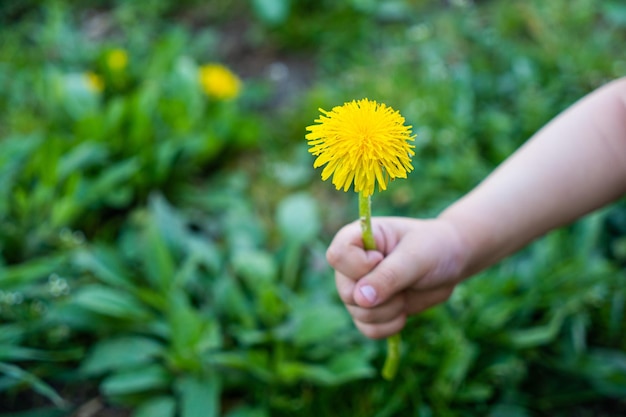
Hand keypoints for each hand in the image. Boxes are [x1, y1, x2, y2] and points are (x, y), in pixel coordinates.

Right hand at [326, 217, 468, 338]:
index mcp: (357, 237)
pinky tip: (403, 311)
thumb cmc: (433, 247)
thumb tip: (360, 298)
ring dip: (388, 311)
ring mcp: (359, 288)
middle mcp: (352, 263)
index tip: (382, 259)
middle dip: (380, 295)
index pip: (337, 255)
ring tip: (406, 293)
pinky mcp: (371, 309)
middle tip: (403, 282)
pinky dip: (389, 325)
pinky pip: (368, 329)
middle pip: (345, 291)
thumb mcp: (415, 257)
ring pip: (358, 313)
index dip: (359, 265)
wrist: (451, 261)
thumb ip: (389, 275)